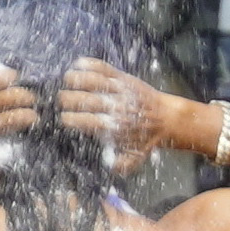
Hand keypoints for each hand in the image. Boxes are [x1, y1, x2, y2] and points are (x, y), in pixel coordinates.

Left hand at [0, 59, 37, 173]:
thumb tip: (12, 164)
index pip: (17, 118)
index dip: (29, 116)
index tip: (33, 117)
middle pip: (14, 96)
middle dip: (27, 97)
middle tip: (29, 99)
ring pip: (1, 78)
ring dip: (13, 79)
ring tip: (16, 82)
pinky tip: (1, 69)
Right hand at [59, 57, 163, 175]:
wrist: (169, 119)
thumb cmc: (148, 138)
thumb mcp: (136, 157)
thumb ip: (120, 164)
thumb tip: (106, 167)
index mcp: (115, 127)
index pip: (88, 122)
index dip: (72, 119)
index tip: (63, 119)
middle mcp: (117, 107)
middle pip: (88, 100)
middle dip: (70, 99)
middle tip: (60, 99)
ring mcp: (121, 90)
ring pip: (95, 81)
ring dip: (78, 78)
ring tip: (66, 79)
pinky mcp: (125, 78)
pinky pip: (106, 68)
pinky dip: (91, 64)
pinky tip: (79, 63)